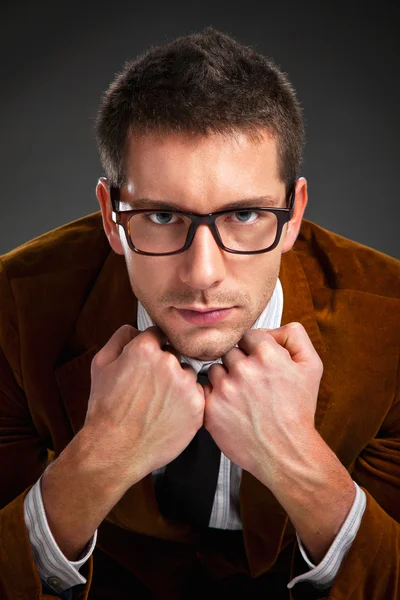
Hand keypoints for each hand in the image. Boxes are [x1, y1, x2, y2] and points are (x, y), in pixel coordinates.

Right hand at [83, 325, 204, 490]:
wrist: (116, 449)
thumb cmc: (106, 411)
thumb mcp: (101, 365)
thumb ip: (119, 339)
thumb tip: (134, 329)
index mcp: (145, 349)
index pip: (158, 334)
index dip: (152, 348)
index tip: (150, 360)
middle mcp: (168, 363)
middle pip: (175, 354)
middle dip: (165, 366)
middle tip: (150, 388)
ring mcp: (185, 385)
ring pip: (187, 374)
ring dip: (178, 384)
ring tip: (159, 403)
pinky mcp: (197, 406)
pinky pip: (197, 394)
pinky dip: (187, 402)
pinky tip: (169, 412)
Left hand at [203, 322, 322, 485]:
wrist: (285, 453)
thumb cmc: (298, 412)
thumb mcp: (311, 366)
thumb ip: (295, 336)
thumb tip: (274, 328)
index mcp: (267, 355)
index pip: (248, 336)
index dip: (254, 350)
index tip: (259, 365)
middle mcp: (244, 369)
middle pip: (230, 352)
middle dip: (240, 364)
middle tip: (253, 384)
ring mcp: (225, 390)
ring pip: (215, 370)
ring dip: (225, 380)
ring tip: (242, 397)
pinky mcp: (211, 409)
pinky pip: (205, 390)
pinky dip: (215, 397)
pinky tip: (231, 407)